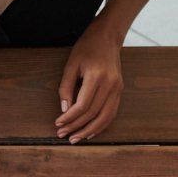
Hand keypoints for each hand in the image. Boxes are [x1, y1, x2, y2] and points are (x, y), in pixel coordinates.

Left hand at [55, 21, 125, 143]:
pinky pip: (111, 113)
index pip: (82, 105)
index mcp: (97, 76)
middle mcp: (110, 84)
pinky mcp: (120, 91)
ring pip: (105, 117)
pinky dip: (101, 125)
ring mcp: (117, 88)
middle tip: (62, 135)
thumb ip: (66, 87)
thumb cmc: (86, 49)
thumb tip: (64, 110)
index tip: (58, 123)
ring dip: (89, 131)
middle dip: (76, 126)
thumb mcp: (71, 65)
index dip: (69, 117)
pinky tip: (90, 132)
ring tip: (75, 139)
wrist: (107, 37)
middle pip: (93, 113)